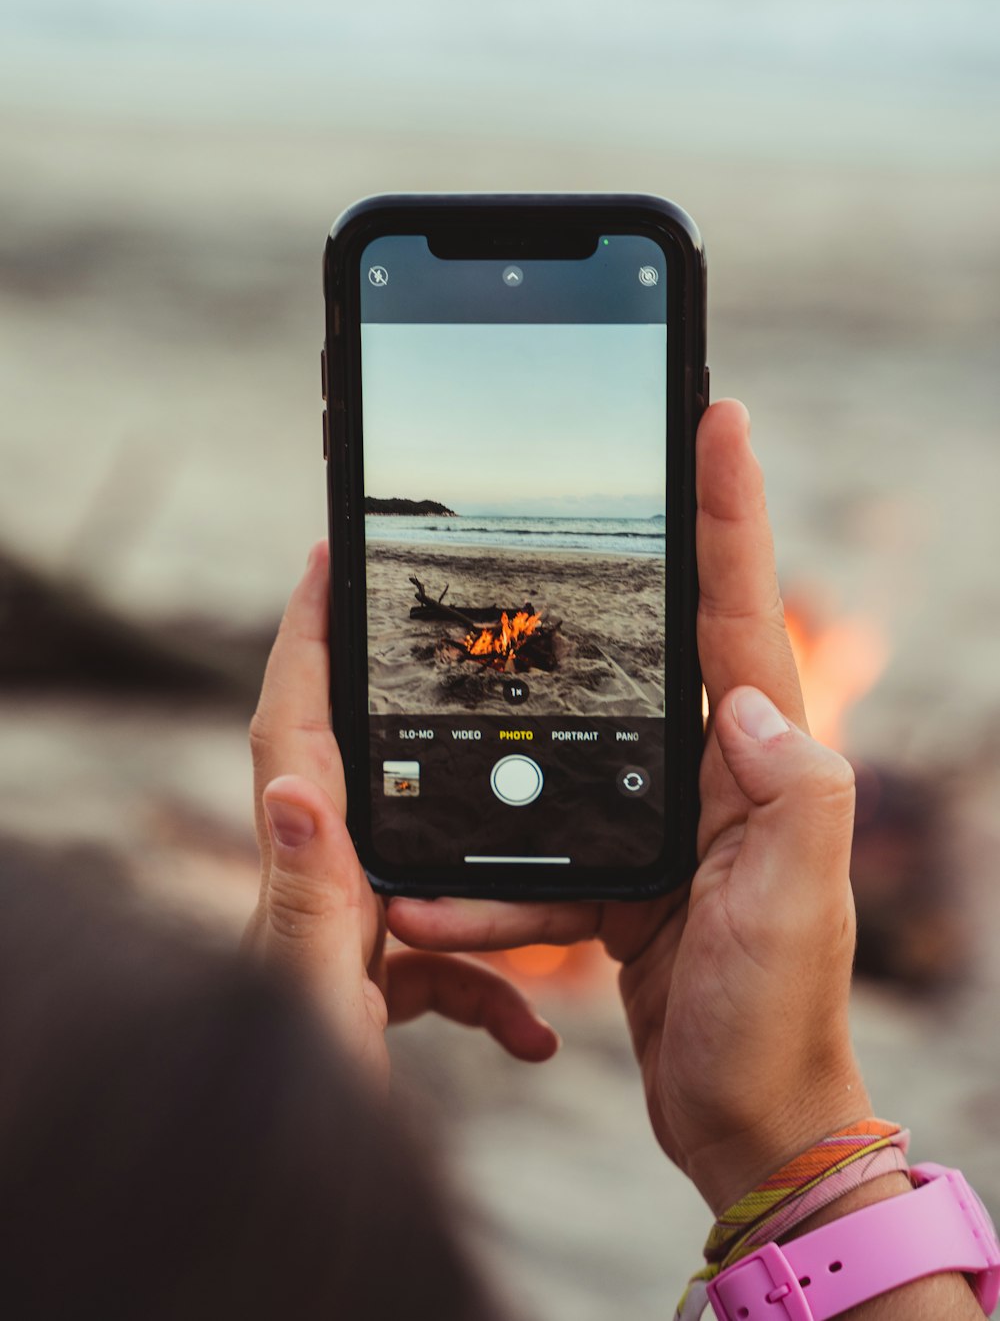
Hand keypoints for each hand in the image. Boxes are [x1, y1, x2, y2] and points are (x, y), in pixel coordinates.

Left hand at [243, 544, 559, 1088]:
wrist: (280, 1190)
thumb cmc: (283, 1104)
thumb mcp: (309, 1003)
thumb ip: (310, 900)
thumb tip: (292, 785)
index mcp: (299, 872)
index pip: (291, 723)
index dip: (305, 636)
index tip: (328, 560)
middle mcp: (319, 888)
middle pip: (362, 762)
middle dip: (396, 697)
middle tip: (449, 638)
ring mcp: (351, 935)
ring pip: (425, 867)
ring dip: (484, 879)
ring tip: (542, 877)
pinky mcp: (376, 986)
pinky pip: (444, 962)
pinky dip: (492, 986)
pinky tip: (535, 1033)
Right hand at [387, 400, 871, 1208]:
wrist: (744, 1116)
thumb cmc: (778, 1011)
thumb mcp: (793, 901)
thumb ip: (791, 793)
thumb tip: (750, 699)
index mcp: (761, 756)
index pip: (740, 607)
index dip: (728, 508)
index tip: (714, 417)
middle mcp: (714, 768)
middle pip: (654, 640)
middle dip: (610, 568)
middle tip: (562, 494)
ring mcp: (660, 814)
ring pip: (562, 752)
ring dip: (495, 776)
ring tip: (431, 763)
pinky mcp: (617, 868)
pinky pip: (536, 843)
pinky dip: (485, 877)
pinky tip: (430, 905)